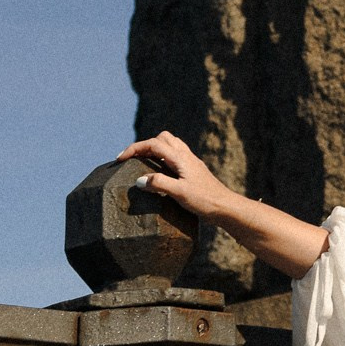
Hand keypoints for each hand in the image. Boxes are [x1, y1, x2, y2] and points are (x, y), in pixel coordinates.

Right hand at [117, 131, 234, 221]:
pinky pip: (175, 156)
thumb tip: (139, 180)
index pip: (153, 144)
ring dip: (154, 150)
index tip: (119, 159)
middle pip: (163, 138)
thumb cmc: (204, 200)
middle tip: (131, 160)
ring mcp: (190, 162)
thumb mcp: (179, 193)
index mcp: (181, 158)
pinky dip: (162, 158)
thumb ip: (159, 184)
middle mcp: (186, 156)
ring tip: (141, 164)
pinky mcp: (193, 170)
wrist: (225, 207)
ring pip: (170, 145)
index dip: (134, 148)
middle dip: (145, 144)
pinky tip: (158, 173)